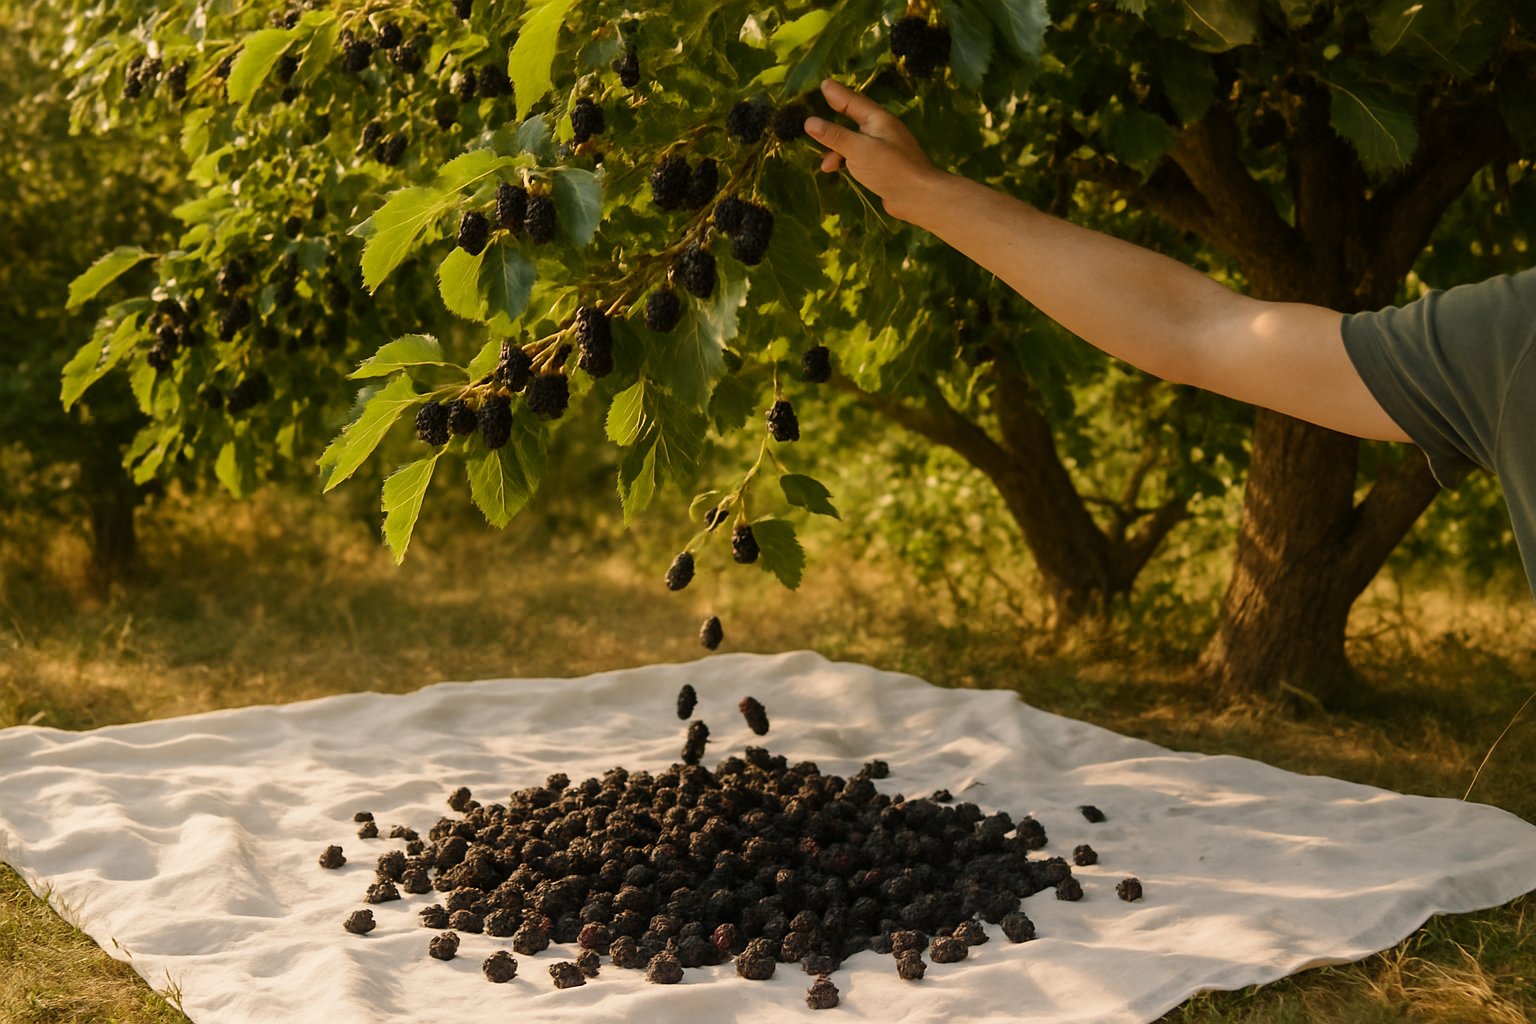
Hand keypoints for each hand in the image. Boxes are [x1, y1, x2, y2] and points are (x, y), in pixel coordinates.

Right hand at [804, 79, 944, 224]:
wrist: (918, 197)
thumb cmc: (890, 168)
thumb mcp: (858, 150)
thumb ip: (834, 136)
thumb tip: (808, 122)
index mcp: (878, 119)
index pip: (853, 102)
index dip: (837, 94)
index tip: (823, 84)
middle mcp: (881, 130)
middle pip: (852, 120)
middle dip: (834, 121)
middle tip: (816, 115)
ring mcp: (883, 149)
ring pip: (854, 142)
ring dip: (837, 149)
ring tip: (825, 164)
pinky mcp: (882, 166)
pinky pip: (858, 157)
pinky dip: (846, 161)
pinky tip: (837, 171)